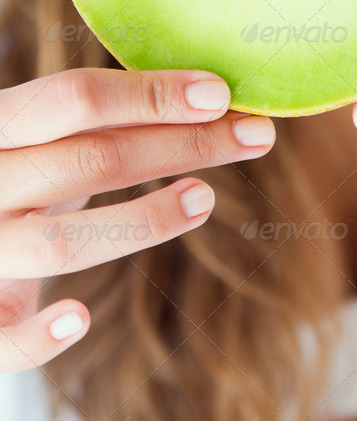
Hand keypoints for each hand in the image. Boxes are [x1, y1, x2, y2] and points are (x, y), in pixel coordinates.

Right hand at [0, 67, 274, 372]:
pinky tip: (81, 317)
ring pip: (62, 244)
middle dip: (182, 145)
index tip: (220, 94)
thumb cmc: (22, 164)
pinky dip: (40, 338)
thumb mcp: (51, 130)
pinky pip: (3, 338)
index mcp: (1, 123)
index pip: (75, 98)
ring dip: (143, 221)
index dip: (151, 95)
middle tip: (254, 135)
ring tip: (206, 197)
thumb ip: (104, 115)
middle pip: (91, 161)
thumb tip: (209, 95)